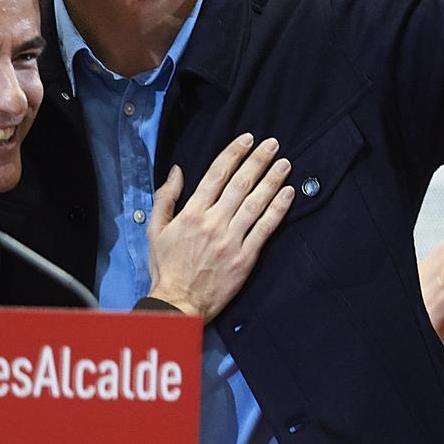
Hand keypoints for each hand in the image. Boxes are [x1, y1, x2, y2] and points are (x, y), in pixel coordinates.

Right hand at [146, 133, 294, 317]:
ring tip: (285, 164)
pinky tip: (288, 194)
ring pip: (255, 203)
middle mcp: (213, 222)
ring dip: (272, 180)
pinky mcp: (244, 258)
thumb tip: (177, 171)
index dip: (234, 153)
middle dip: (258, 160)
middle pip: (240, 183)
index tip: (247, 140)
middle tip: (273, 144)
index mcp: (191, 213)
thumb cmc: (166, 267)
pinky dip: (278, 210)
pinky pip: (264, 229)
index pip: (216, 174)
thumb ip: (166, 198)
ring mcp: (231, 241)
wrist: (178, 303)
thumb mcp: (155, 230)